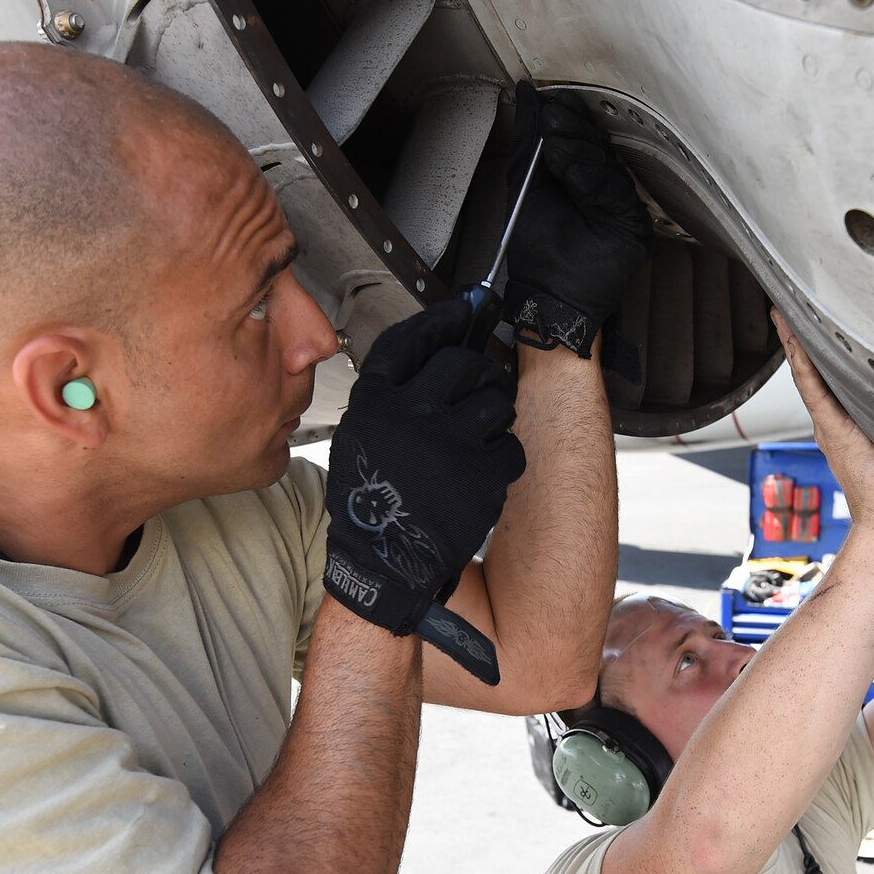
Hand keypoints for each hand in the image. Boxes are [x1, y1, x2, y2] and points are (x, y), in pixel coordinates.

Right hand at [324, 299, 525, 682]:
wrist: (382, 565)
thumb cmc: (372, 506)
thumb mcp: (361, 441)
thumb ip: (390, 401)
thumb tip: (434, 360)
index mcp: (374, 404)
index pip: (410, 342)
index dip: (442, 320)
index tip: (465, 309)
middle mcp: (409, 414)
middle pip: (462, 364)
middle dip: (482, 373)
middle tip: (486, 386)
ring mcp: (447, 442)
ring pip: (496, 401)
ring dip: (497, 416)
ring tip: (482, 438)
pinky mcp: (479, 473)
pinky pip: (512, 448)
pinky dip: (505, 461)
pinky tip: (487, 475)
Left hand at [503, 82, 652, 356]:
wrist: (550, 292)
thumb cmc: (535, 245)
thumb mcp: (524, 182)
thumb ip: (528, 140)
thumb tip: (526, 94)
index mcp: (580, 174)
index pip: (582, 134)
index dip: (569, 114)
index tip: (551, 99)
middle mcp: (604, 184)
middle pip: (597, 143)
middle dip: (571, 128)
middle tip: (551, 119)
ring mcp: (620, 203)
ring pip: (606, 162)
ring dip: (577, 150)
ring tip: (555, 149)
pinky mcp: (633, 222)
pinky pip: (616, 190)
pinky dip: (592, 180)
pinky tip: (574, 179)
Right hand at [771, 309, 873, 527]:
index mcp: (847, 422)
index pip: (829, 377)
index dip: (817, 349)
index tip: (811, 323)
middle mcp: (833, 420)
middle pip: (813, 370)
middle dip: (798, 338)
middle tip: (785, 308)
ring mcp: (830, 424)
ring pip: (809, 375)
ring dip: (794, 344)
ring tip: (782, 315)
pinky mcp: (832, 429)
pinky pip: (813, 389)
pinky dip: (803, 364)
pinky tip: (794, 342)